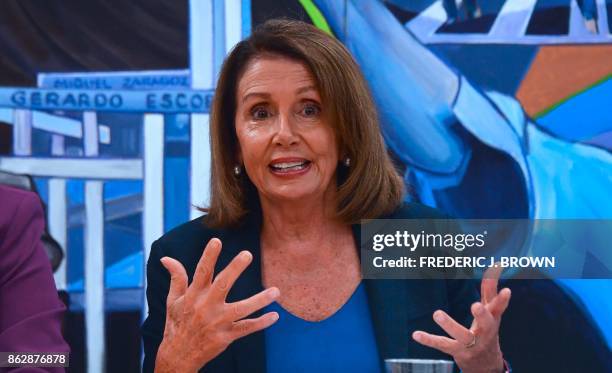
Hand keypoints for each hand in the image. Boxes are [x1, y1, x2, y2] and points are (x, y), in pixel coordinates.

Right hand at [155, 238, 279, 372]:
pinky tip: (275, 316)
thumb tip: (166, 258)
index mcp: (193, 296)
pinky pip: (246, 329)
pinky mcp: (226, 337)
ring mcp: (217, 323)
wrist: (178, 356)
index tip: (216, 240)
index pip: (201, 272)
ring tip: (276, 292)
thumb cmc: (177, 323)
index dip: (208, 256)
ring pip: (241, 310)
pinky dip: (261, 323)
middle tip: (247, 254)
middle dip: (234, 269)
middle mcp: (205, 307)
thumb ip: (176, 278)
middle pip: (222, 285)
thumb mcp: (172, 300)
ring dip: (259, 301)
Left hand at [412, 265, 510, 372]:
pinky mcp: (457, 351)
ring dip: (450, 325)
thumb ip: (490, 289)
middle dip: (482, 315)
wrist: (485, 364)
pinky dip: (429, 340)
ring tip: (436, 313)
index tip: (507, 291)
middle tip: (475, 305)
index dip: (503, 300)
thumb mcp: (491, 312)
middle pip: (486, 324)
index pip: (500, 309)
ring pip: (462, 335)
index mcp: (493, 320)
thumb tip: (496, 265)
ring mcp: (471, 344)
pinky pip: (443, 345)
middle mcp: (485, 333)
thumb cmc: (487, 330)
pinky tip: (416, 334)